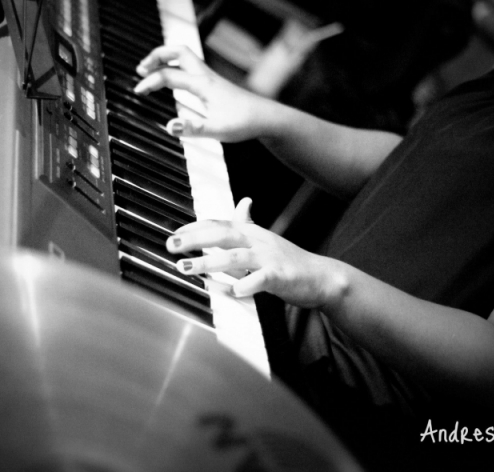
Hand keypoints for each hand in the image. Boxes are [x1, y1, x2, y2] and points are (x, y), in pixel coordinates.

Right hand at [134, 45, 269, 141]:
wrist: (267, 118)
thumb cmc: (245, 123)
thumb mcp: (217, 131)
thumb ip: (192, 129)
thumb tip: (169, 126)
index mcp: (203, 85)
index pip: (169, 76)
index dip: (149, 82)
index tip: (137, 92)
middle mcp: (205, 77)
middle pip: (177, 52)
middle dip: (156, 56)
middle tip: (141, 69)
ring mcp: (210, 78)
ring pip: (184, 57)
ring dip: (165, 59)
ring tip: (150, 70)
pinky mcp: (214, 84)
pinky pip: (190, 67)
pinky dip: (176, 68)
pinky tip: (173, 80)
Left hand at [165, 197, 348, 307]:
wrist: (322, 277)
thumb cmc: (289, 260)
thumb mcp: (266, 239)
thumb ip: (249, 223)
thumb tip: (243, 202)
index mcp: (252, 233)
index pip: (219, 224)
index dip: (195, 227)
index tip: (175, 233)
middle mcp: (258, 241)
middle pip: (222, 235)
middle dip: (194, 238)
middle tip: (172, 244)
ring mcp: (269, 258)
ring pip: (235, 256)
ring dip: (209, 262)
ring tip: (186, 268)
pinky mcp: (281, 276)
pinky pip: (262, 279)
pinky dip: (248, 284)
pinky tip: (235, 290)